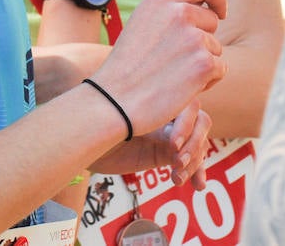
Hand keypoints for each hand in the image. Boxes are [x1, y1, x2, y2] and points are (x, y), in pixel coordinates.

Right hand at [89, 0, 226, 135]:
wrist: (115, 101)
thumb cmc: (128, 66)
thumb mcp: (142, 23)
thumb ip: (171, 10)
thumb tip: (206, 8)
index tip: (219, 12)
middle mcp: (178, 12)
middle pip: (213, 20)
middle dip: (203, 39)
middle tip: (176, 59)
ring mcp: (193, 38)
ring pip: (216, 48)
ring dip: (203, 62)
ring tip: (173, 75)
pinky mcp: (204, 64)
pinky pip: (220, 68)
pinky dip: (207, 81)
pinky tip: (182, 87)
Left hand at [90, 102, 213, 189]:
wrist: (84, 141)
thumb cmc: (95, 121)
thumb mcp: (115, 119)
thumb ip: (136, 118)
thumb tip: (154, 121)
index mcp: (158, 97)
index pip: (189, 104)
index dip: (186, 124)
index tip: (172, 143)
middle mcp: (167, 114)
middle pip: (200, 122)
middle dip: (194, 143)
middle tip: (177, 162)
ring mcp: (168, 134)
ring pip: (198, 143)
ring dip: (195, 162)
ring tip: (177, 177)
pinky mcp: (166, 154)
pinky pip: (191, 160)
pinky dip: (198, 172)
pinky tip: (198, 185)